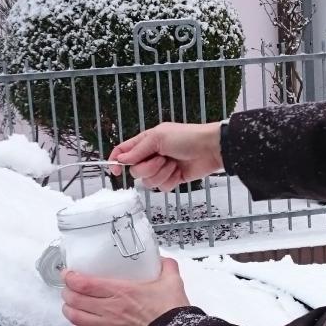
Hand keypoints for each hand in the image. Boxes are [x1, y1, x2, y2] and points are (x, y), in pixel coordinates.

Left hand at [61, 258, 190, 325]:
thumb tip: (164, 260)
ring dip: (69, 311)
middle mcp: (111, 309)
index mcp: (122, 291)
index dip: (70, 278)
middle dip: (67, 293)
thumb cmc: (172, 311)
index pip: (85, 283)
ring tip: (70, 306)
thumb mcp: (172, 282)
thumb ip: (167, 267)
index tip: (68, 274)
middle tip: (69, 289)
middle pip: (75, 300)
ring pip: (76, 319)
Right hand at [109, 122, 223, 190]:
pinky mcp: (172, 179)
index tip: (115, 171)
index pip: (123, 152)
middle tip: (162, 158)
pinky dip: (171, 180)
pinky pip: (162, 188)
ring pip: (148, 182)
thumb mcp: (158, 137)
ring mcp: (161, 169)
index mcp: (145, 142)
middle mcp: (151, 156)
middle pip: (135, 171)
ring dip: (161, 173)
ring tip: (173, 164)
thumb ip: (138, 150)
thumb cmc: (187, 137)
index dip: (116, 161)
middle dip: (148, 167)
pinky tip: (179, 171)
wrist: (210, 149)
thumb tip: (121, 159)